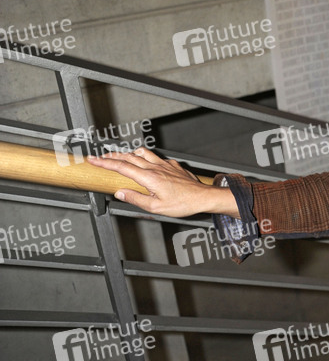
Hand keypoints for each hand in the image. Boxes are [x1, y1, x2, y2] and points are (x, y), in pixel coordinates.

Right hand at [87, 147, 235, 217]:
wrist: (203, 197)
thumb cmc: (182, 203)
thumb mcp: (156, 207)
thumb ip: (136, 199)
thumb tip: (120, 193)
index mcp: (149, 177)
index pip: (122, 167)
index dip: (105, 162)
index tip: (93, 159)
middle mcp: (156, 167)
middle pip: (130, 156)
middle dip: (113, 155)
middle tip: (101, 157)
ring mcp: (165, 165)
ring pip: (143, 153)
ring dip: (130, 153)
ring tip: (121, 157)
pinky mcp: (173, 165)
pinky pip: (156, 157)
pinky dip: (146, 158)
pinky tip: (146, 163)